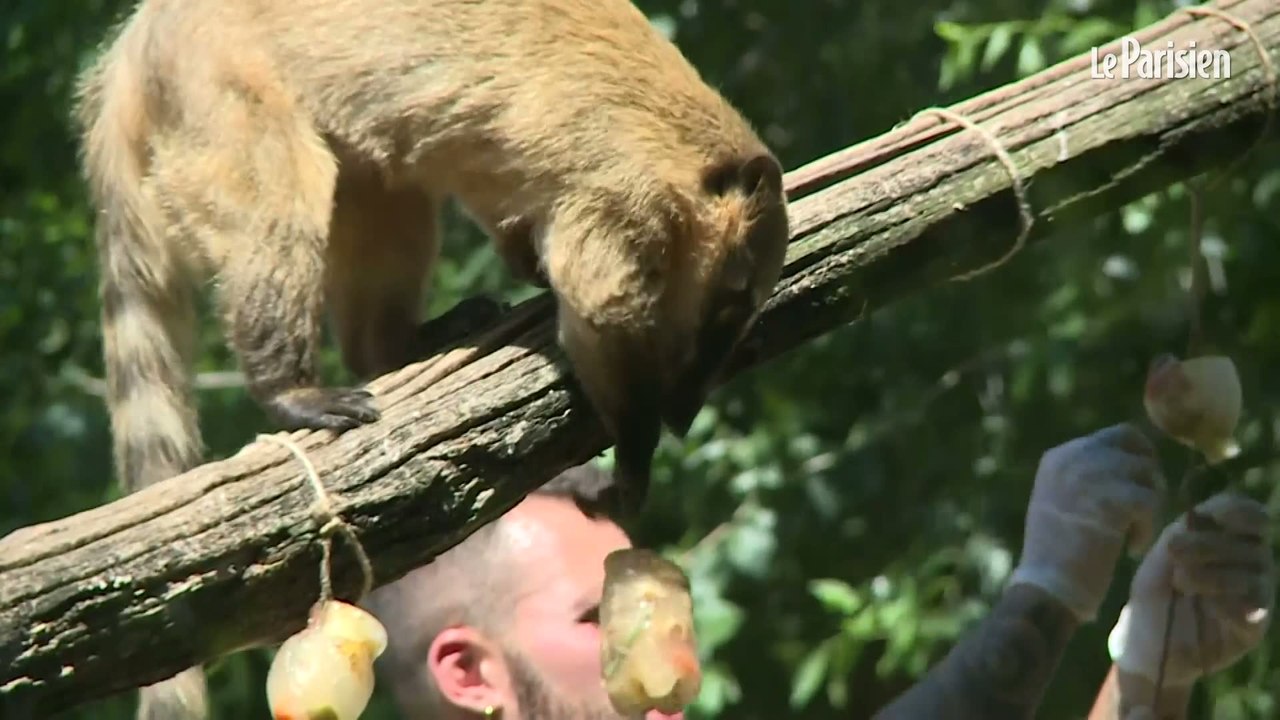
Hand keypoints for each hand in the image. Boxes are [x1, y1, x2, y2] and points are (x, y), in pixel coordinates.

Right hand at [1009, 423, 1164, 621]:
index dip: (1138, 458)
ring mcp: (1090, 475)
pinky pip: (1151, 502)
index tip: (1140, 487)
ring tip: (1131, 535)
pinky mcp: (1110, 499)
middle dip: (1148, 475)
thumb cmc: (1057, 554)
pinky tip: (1131, 548)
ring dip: (1149, 506)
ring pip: (1148, 475)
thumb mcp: (1063, 500)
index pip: (1117, 436)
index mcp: (1059, 456)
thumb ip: (1090, 477)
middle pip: (1136, 445)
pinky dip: (1147, 529)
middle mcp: (1073, 457)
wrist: (1047, 585)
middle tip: (1144, 510)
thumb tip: (1135, 464)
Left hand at [1108, 492, 1274, 687]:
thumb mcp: (1160, 560)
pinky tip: (1209, 606)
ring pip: (1253, 574)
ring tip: (1180, 581)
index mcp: (1227, 539)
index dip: (1237, 511)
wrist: (1148, 644)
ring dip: (1215, 574)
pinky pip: (1256, 609)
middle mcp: (1249, 562)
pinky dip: (1231, 604)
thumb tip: (1198, 516)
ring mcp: (1256, 594)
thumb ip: (1179, 536)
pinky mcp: (1255, 626)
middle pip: (1251, 543)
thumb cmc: (1155, 594)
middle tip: (1173, 550)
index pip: (1248, 515)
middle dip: (1210, 544)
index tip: (1212, 516)